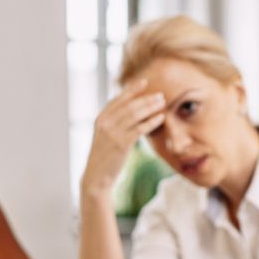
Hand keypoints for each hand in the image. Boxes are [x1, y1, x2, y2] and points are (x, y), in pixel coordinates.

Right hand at [80, 79, 165, 196]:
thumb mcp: (105, 136)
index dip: (131, 89)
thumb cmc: (104, 157)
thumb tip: (130, 111)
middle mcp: (105, 123)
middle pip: (129, 105)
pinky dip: (151, 121)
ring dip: (151, 107)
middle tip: (160, 95)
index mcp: (100, 119)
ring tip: (162, 103)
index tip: (144, 82)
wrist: (96, 177)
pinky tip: (160, 118)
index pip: (118, 99)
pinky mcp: (121, 144)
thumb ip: (114, 123)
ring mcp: (112, 133)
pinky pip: (140, 128)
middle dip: (146, 98)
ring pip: (135, 114)